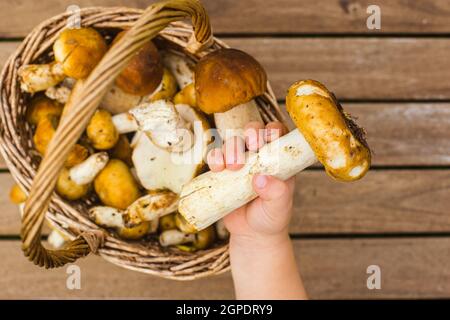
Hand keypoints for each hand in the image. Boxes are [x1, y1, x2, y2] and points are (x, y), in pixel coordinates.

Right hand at [207, 121, 293, 245]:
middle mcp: (259, 155)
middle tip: (250, 145)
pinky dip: (214, 157)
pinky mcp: (223, 171)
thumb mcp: (279, 207)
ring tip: (231, 167)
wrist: (252, 234)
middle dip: (250, 133)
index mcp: (278, 159)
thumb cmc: (271, 217)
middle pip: (253, 131)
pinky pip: (215, 156)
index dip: (272, 129)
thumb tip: (261, 179)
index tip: (268, 138)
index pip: (278, 134)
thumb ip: (276, 193)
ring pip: (233, 141)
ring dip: (230, 147)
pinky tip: (217, 168)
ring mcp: (240, 162)